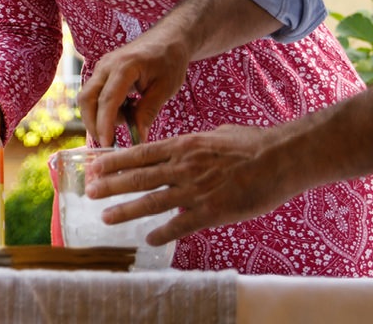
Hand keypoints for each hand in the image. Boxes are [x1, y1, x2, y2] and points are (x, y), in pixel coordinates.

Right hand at [80, 32, 190, 147]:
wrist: (168, 38)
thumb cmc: (170, 61)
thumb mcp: (165, 89)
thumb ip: (148, 112)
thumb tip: (138, 138)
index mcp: (124, 66)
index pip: (107, 100)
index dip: (104, 124)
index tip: (107, 145)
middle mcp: (106, 65)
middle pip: (87, 98)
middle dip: (93, 123)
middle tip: (108, 143)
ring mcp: (102, 67)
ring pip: (87, 97)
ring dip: (98, 116)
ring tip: (126, 122)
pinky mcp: (102, 72)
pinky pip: (94, 93)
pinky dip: (103, 108)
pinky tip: (124, 111)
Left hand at [86, 124, 290, 245]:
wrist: (282, 157)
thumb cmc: (252, 144)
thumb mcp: (215, 134)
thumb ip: (194, 144)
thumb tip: (181, 148)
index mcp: (184, 145)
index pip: (140, 153)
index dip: (114, 162)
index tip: (94, 167)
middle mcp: (184, 166)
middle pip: (138, 177)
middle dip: (111, 185)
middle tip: (89, 192)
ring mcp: (197, 189)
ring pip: (153, 201)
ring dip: (126, 210)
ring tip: (106, 217)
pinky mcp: (213, 210)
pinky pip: (182, 224)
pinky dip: (163, 232)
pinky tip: (148, 239)